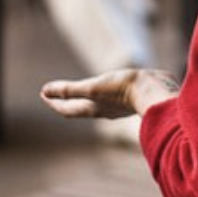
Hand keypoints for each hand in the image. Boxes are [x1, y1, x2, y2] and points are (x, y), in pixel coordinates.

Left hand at [40, 69, 178, 119]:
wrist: (154, 90)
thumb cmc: (122, 89)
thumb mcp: (92, 88)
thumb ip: (69, 89)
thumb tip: (44, 90)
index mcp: (92, 108)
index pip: (67, 109)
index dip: (54, 102)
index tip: (44, 94)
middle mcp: (104, 109)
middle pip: (80, 108)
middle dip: (67, 101)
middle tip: (56, 94)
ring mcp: (117, 105)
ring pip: (96, 103)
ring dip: (85, 97)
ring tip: (81, 90)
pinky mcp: (130, 97)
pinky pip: (110, 97)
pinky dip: (102, 93)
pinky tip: (109, 88)